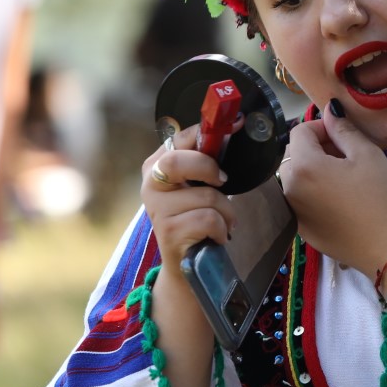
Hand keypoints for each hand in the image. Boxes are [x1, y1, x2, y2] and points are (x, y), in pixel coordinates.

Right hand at [142, 125, 235, 283]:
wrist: (187, 262)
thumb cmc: (196, 217)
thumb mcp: (198, 184)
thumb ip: (206, 159)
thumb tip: (234, 125)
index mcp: (157, 165)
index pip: (180, 138)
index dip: (207, 131)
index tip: (236, 124)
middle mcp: (150, 184)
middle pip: (178, 161)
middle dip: (209, 168)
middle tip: (222, 181)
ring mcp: (156, 209)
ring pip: (207, 195)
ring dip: (226, 211)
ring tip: (220, 222)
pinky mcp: (169, 231)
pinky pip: (210, 219)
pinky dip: (222, 228)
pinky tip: (215, 236)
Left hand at [278, 102, 386, 273]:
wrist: (385, 248)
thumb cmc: (379, 198)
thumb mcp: (367, 155)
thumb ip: (343, 129)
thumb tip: (329, 110)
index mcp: (303, 166)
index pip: (300, 131)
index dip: (322, 128)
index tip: (345, 137)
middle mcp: (288, 187)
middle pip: (295, 154)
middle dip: (317, 148)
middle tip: (348, 158)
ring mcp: (293, 211)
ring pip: (297, 177)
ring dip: (315, 170)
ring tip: (346, 180)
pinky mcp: (301, 229)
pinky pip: (301, 200)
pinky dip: (315, 193)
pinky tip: (341, 202)